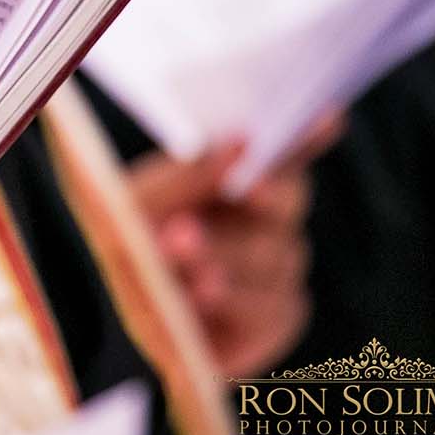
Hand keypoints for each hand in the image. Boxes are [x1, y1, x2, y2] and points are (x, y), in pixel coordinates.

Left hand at [128, 119, 336, 373]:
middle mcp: (265, 223)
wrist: (109, 313)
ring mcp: (276, 271)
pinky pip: (274, 307)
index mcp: (237, 180)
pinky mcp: (274, 318)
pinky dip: (237, 301)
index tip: (325, 116)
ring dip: (228, 260)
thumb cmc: (125, 243)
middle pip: (287, 203)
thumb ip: (184, 176)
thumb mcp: (134, 204)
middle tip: (222, 205)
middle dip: (261, 201)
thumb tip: (242, 145)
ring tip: (188, 270)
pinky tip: (202, 298)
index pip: (285, 153)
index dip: (308, 136)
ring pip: (276, 259)